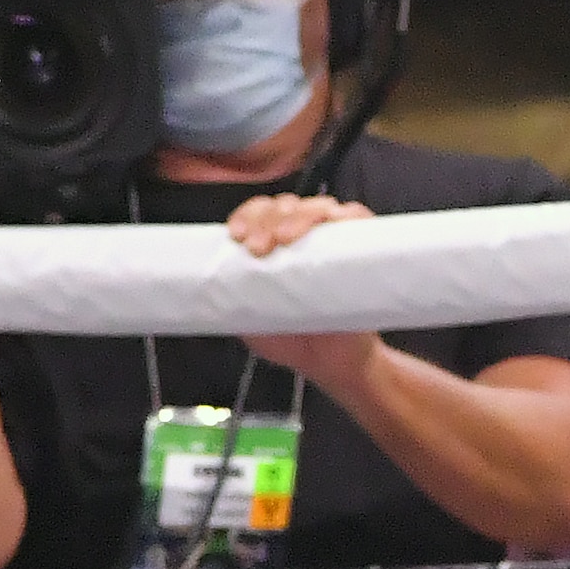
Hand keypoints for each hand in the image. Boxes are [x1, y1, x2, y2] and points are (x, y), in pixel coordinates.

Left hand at [228, 193, 379, 386]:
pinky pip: (359, 218)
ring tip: (284, 239)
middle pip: (286, 204)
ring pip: (318, 205)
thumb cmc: (292, 338)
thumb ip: (232, 301)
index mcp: (276, 245)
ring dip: (299, 215)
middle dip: (266, 219)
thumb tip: (205, 290)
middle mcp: (305, 236)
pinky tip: (330, 223)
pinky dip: (344, 215)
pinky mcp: (364, 249)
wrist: (333, 364)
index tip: (236, 237)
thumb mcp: (251, 319)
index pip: (259, 212)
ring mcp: (335, 240)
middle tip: (258, 248)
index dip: (246, 216)